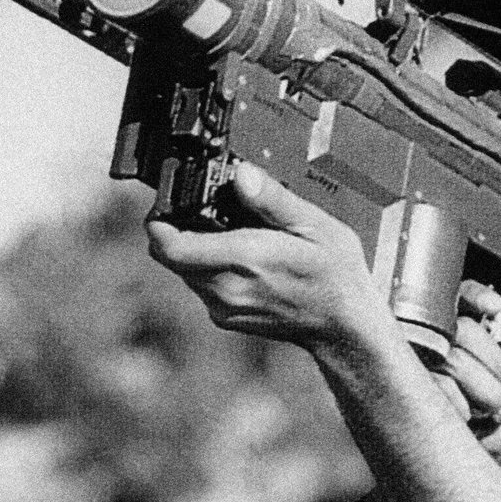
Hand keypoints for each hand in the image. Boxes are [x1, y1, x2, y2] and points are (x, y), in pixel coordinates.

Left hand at [145, 163, 394, 350]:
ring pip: (186, 270)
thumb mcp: (316, 225)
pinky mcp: (227, 318)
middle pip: (172, 255)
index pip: (168, 245)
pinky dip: (212, 268)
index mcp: (243, 259)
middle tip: (208, 209)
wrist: (343, 327)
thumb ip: (272, 200)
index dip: (158, 220)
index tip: (169, 202)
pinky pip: (203, 286)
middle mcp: (226, 287)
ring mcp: (224, 307)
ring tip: (236, 234)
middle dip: (182, 229)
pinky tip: (246, 260)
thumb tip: (241, 174)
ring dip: (198, 249)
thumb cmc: (335, 276)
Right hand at [429, 281, 500, 452]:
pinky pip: (433, 387)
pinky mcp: (407, 392)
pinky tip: (469, 415)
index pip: (464, 294)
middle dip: (496, 361)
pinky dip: (459, 403)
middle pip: (463, 329)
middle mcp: (439, 340)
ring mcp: (420, 364)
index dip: (478, 296)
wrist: (477, 456)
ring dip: (482, 386)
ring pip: (450, 358)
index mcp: (466, 328)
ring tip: (497, 408)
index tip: (496, 309)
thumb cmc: (498, 413)